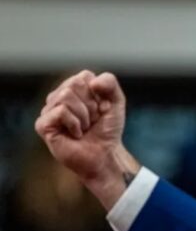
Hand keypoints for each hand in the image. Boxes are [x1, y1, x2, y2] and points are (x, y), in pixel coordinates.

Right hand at [35, 70, 138, 209]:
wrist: (105, 154)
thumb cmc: (108, 129)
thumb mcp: (116, 102)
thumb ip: (110, 83)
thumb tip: (93, 82)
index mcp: (74, 88)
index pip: (85, 76)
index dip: (98, 95)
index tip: (101, 110)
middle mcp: (58, 97)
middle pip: (74, 84)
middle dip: (91, 105)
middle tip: (92, 120)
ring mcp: (48, 111)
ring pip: (66, 96)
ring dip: (84, 115)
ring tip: (84, 128)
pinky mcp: (43, 125)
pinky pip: (60, 111)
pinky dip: (75, 123)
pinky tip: (76, 134)